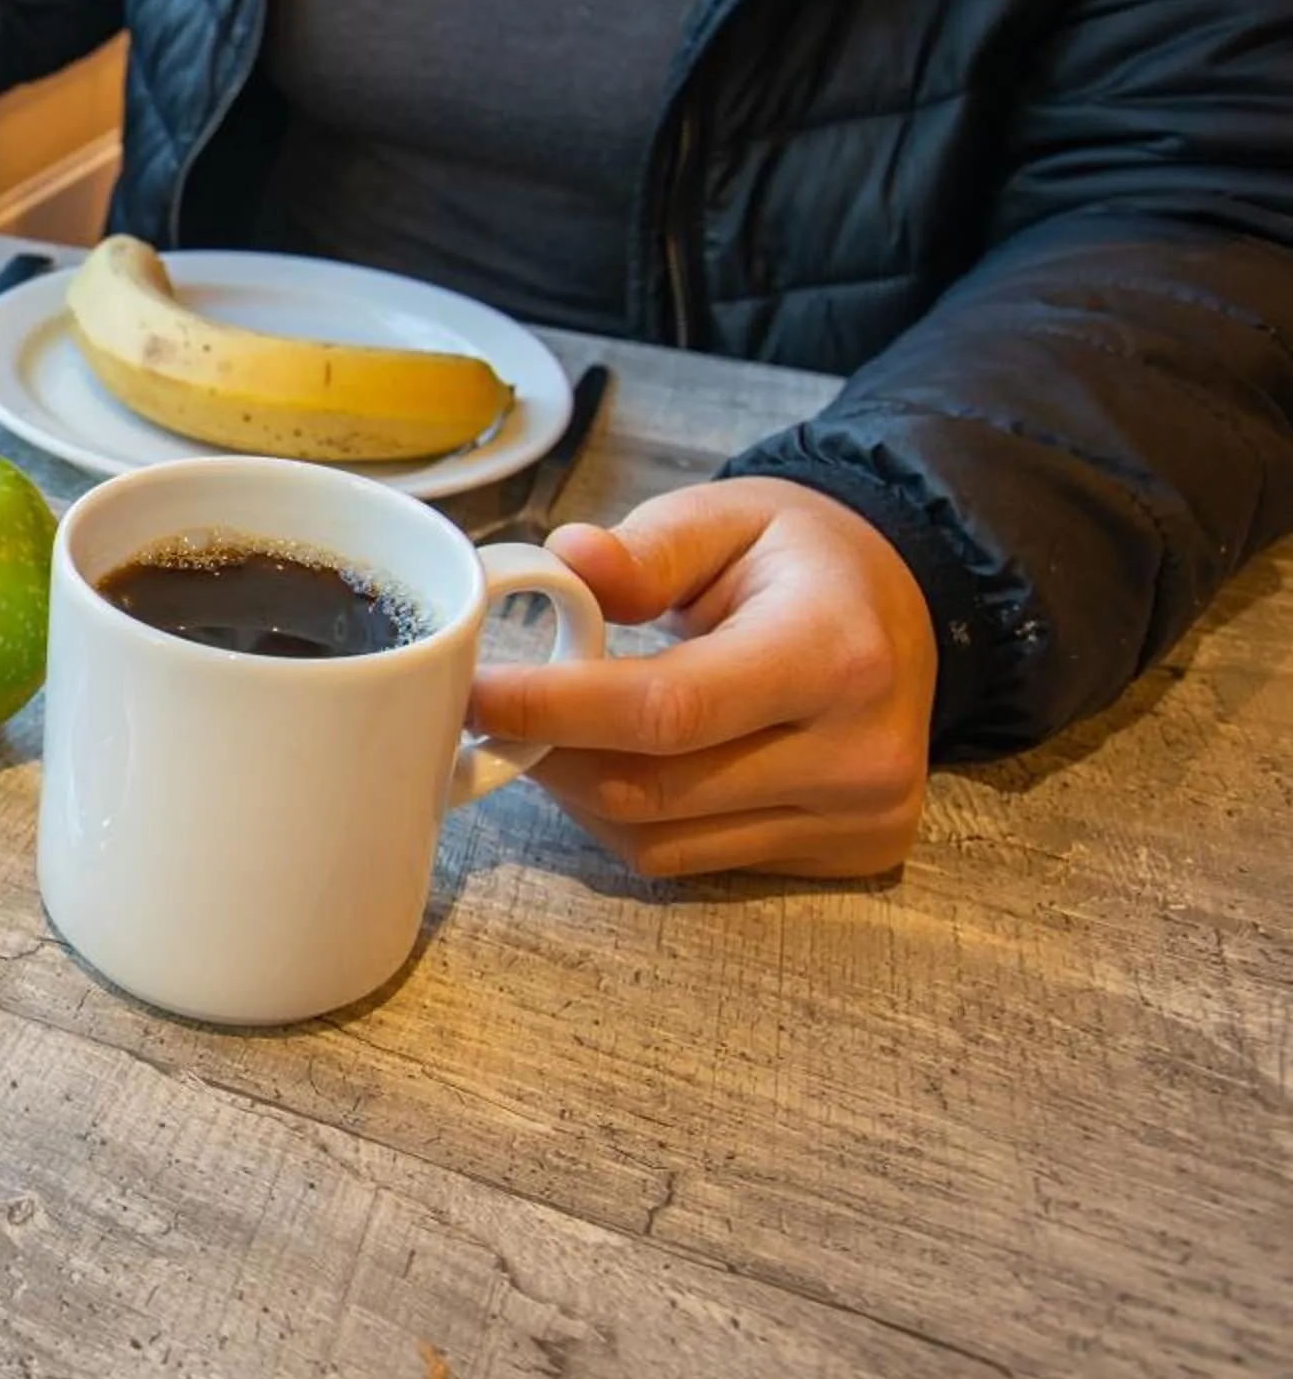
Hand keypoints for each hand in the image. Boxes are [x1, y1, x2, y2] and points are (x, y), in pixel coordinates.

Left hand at [468, 477, 935, 879]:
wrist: (901, 615)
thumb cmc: (802, 561)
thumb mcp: (729, 516)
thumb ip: (647, 549)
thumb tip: (566, 561)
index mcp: (835, 654)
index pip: (670, 710)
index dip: (557, 710)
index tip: (477, 693)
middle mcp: (859, 754)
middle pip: (653, 789)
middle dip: (549, 754)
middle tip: (490, 713)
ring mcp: (857, 818)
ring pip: (658, 841)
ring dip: (577, 794)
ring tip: (549, 732)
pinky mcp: (844, 856)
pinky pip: (689, 861)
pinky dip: (625, 821)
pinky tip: (610, 766)